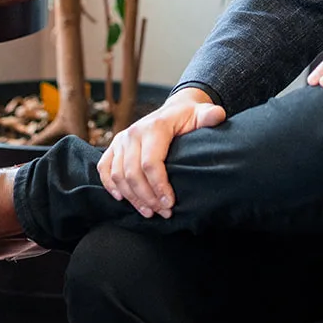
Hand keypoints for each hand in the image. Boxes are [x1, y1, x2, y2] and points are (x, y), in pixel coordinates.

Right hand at [97, 88, 224, 218]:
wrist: (174, 110)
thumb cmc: (190, 117)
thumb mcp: (202, 114)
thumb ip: (210, 116)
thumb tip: (218, 115)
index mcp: (155, 127)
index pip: (151, 163)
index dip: (159, 186)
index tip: (170, 204)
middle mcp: (134, 133)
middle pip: (133, 173)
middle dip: (147, 197)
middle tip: (163, 213)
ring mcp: (121, 139)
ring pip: (118, 175)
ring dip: (132, 197)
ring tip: (149, 212)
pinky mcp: (114, 146)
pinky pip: (104, 169)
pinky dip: (110, 185)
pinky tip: (122, 199)